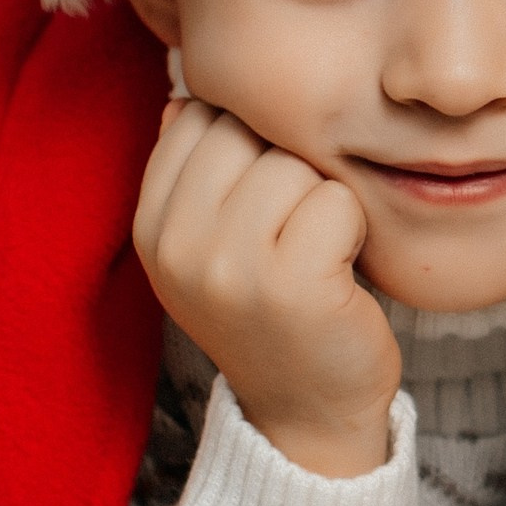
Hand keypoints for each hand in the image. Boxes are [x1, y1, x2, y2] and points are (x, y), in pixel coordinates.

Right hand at [134, 99, 400, 476]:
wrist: (309, 412)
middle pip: (248, 129)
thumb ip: (197, 171)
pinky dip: (354, 230)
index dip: (251, 143)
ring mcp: (228, 266)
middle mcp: (176, 244)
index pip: (200, 114)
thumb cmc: (277, 312)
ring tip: (316, 255)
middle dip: (289, 167)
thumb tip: (185, 93)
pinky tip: (340, 273)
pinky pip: (337, 200)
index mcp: (150, 225)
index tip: (263, 205)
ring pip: (296, 162)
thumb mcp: (215, 244)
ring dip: (325, 201)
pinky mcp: (289, 283)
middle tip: (296, 234)